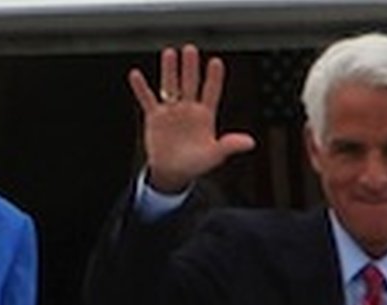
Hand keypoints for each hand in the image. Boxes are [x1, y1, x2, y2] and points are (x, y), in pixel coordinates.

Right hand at [128, 44, 255, 192]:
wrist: (172, 172)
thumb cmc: (195, 164)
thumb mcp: (214, 155)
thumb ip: (229, 146)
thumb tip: (250, 143)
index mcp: (205, 115)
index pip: (211, 92)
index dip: (214, 78)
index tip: (216, 62)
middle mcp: (189, 108)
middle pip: (190, 83)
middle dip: (190, 67)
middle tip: (190, 49)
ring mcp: (171, 111)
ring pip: (170, 86)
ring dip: (170, 71)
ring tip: (169, 53)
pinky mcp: (155, 117)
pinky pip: (147, 99)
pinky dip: (141, 88)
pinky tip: (136, 75)